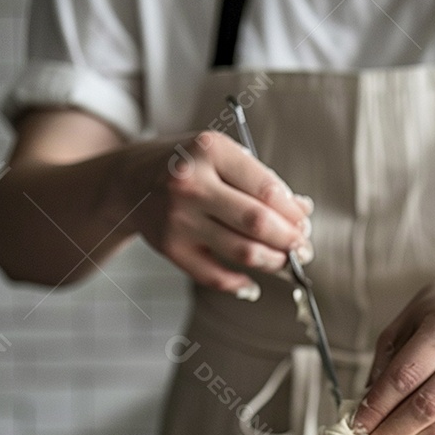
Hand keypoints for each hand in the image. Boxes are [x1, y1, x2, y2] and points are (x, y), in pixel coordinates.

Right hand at [126, 130, 312, 293]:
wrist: (130, 180)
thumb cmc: (187, 166)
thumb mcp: (220, 156)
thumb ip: (260, 180)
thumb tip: (303, 211)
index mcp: (209, 151)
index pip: (267, 189)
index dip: (294, 213)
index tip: (305, 223)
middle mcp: (191, 184)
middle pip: (258, 223)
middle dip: (290, 241)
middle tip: (303, 248)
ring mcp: (179, 218)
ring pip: (242, 252)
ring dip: (273, 263)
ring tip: (285, 263)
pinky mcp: (171, 247)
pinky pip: (215, 276)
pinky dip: (240, 284)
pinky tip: (253, 284)